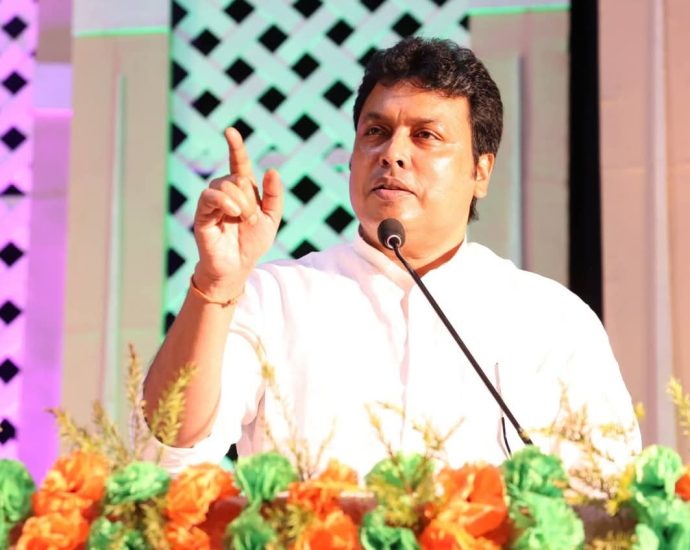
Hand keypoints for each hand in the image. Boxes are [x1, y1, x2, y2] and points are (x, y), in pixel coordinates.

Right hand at [192, 128, 282, 298]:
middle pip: (238, 178)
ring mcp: (212, 202)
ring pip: (225, 184)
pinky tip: (232, 213)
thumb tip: (272, 169)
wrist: (238, 266)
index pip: (238, 164)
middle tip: (252, 218)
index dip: (235, 147)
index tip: (230, 131)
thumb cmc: (252, 243)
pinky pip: (210, 196)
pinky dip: (224, 201)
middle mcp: (225, 193)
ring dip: (241, 202)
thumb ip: (274, 195)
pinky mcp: (202, 213)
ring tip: (243, 220)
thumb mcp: (271, 218)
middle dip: (250, 198)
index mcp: (243, 192)